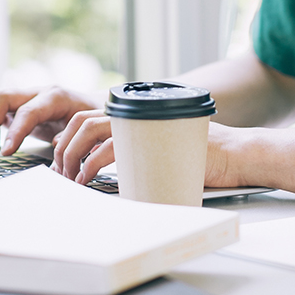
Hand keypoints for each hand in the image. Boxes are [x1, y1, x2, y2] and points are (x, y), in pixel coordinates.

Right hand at [0, 86, 99, 156]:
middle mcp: (36, 92)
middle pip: (0, 97)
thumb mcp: (89, 128)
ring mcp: (24, 97)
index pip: (27, 111)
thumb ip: (75, 136)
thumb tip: (56, 144)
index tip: (5, 151)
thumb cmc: (92, 118)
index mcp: (55, 97)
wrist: (95, 106)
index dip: (14, 131)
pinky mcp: (16, 105)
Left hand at [54, 117, 257, 188]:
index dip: (69, 137)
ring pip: (92, 131)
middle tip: (61, 173)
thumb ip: (138, 155)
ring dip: (74, 156)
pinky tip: (88, 179)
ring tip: (71, 178)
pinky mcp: (150, 139)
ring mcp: (142, 124)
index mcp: (137, 116)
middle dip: (65, 148)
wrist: (234, 155)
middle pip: (83, 122)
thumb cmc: (203, 159)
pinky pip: (111, 148)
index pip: (89, 117)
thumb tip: (111, 172)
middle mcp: (136, 115)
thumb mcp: (162, 154)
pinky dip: (93, 165)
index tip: (61, 159)